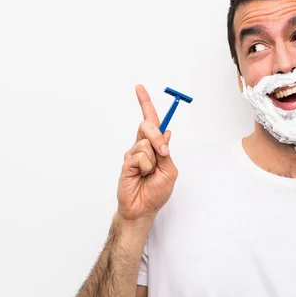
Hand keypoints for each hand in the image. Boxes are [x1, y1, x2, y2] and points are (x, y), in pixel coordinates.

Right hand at [116, 85, 177, 221]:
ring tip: (148, 174)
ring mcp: (132, 154)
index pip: (151, 120)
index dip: (145, 103)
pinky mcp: (126, 163)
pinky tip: (141, 176)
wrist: (143, 209)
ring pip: (145, 143)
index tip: (139, 88)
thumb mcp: (170, 170)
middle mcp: (141, 146)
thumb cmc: (156, 192)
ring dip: (152, 161)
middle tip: (162, 154)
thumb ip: (166, 152)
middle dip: (157, 137)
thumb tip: (166, 131)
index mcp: (153, 146)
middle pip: (148, 126)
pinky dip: (145, 168)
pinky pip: (139, 157)